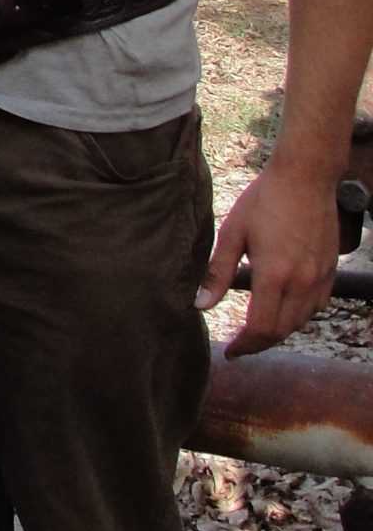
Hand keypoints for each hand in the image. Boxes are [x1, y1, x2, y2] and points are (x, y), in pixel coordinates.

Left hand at [199, 157, 338, 354]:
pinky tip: (282, 308)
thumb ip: (217, 272)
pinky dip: (298, 316)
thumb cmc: (264, 200)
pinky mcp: (330, 271)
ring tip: (256, 330)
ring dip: (279, 331)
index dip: (245, 345)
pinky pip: (317, 306)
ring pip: (301, 321)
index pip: (261, 327)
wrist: (306, 178)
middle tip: (239, 345)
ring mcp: (320, 277)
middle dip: (259, 343)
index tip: (231, 352)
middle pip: (282, 330)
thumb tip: (199, 304)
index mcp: (274, 274)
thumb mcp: (232, 232)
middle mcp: (302, 282)